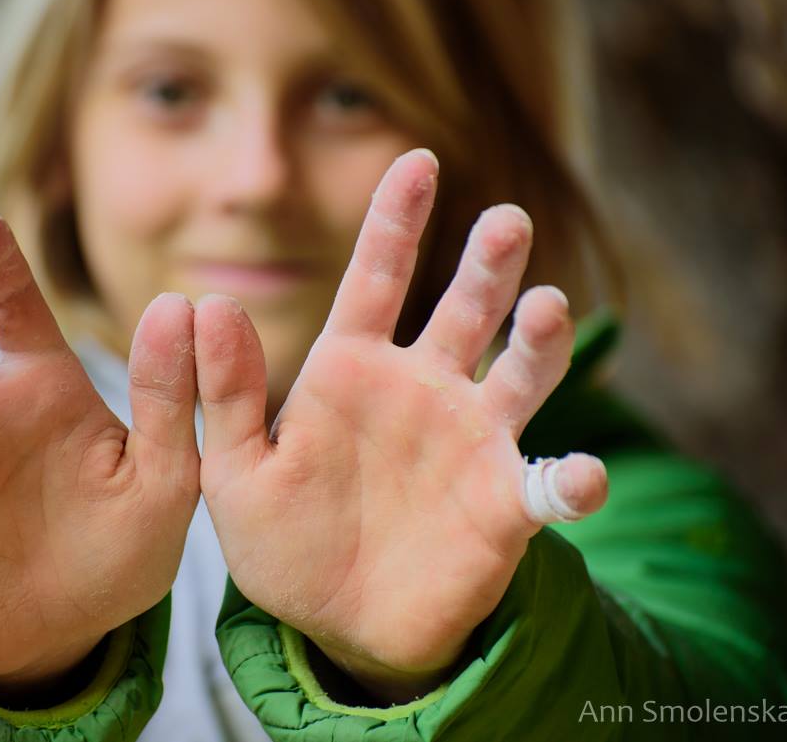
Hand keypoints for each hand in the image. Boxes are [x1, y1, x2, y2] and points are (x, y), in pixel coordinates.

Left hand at [194, 150, 607, 703]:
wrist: (335, 625)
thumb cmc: (282, 541)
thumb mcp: (234, 472)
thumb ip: (225, 395)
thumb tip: (206, 303)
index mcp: (351, 370)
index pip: (376, 278)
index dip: (396, 221)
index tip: (418, 160)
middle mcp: (422, 390)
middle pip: (463, 310)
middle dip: (487, 264)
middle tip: (506, 221)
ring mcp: (471, 442)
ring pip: (521, 374)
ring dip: (539, 342)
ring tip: (546, 306)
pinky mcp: (506, 507)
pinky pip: (550, 486)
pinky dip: (572, 481)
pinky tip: (580, 478)